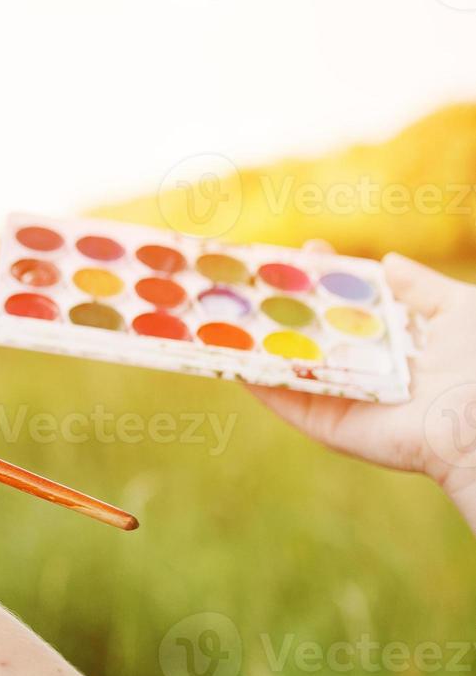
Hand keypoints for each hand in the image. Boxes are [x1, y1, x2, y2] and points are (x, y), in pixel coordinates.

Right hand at [248, 249, 475, 522]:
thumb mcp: (458, 309)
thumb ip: (420, 287)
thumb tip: (387, 261)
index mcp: (392, 342)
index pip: (349, 305)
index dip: (326, 277)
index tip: (307, 251)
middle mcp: (362, 369)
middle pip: (311, 331)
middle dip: (282, 303)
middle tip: (254, 276)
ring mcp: (339, 397)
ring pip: (287, 364)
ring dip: (254, 340)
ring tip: (223, 309)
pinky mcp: (324, 424)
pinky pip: (281, 399)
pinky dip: (252, 378)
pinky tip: (225, 352)